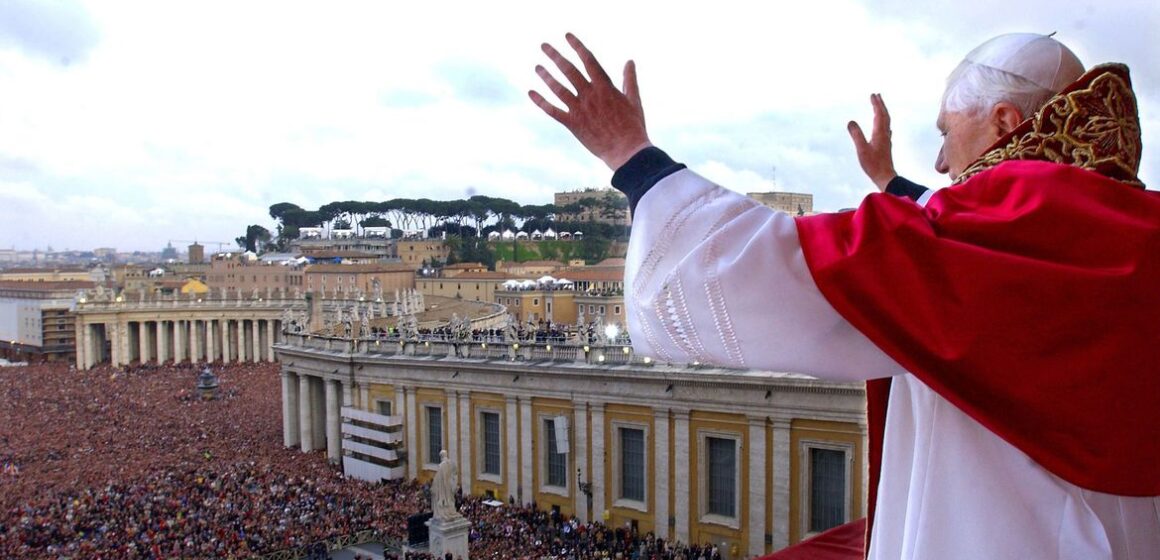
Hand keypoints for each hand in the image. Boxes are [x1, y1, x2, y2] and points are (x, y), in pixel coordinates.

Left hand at [529, 33, 650, 170]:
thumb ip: (629, 80)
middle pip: (569, 70)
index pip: (588, 60)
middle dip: (555, 56)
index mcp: (605, 87)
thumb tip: (629, 61)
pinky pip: (553, 111)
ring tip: (537, 66)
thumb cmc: (633, 127)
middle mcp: (590, 95)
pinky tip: (531, 93)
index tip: (567, 36)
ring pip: (558, 88)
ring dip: (546, 76)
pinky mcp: (573, 124)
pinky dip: (541, 102)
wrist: (627, 152)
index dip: (577, 46)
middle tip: (544, 46)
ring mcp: (580, 110)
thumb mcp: (634, 100)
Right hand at [847, 93, 896, 190]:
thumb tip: (850, 121)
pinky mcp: (886, 145)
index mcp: (879, 133)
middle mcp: (884, 134)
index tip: (873, 95)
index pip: (879, 114)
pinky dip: (883, 123)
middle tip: (877, 95)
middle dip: (880, 105)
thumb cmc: (873, 164)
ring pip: (886, 122)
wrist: (885, 176)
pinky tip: (883, 126)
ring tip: (879, 107)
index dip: (876, 104)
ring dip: (883, 112)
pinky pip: (886, 129)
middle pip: (885, 116)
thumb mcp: (862, 149)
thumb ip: (856, 135)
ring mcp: (886, 139)